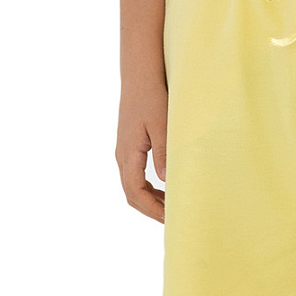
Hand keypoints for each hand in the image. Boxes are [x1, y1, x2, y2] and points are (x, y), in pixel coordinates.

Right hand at [117, 79, 168, 221]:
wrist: (139, 77)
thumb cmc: (152, 97)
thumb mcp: (161, 125)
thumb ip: (163, 152)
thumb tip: (166, 181)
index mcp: (128, 153)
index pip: (135, 192)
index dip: (152, 209)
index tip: (170, 217)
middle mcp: (122, 156)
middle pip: (131, 194)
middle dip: (150, 210)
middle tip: (172, 218)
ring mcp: (124, 152)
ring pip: (132, 186)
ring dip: (149, 200)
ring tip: (170, 207)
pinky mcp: (129, 147)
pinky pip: (134, 175)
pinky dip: (147, 188)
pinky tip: (163, 189)